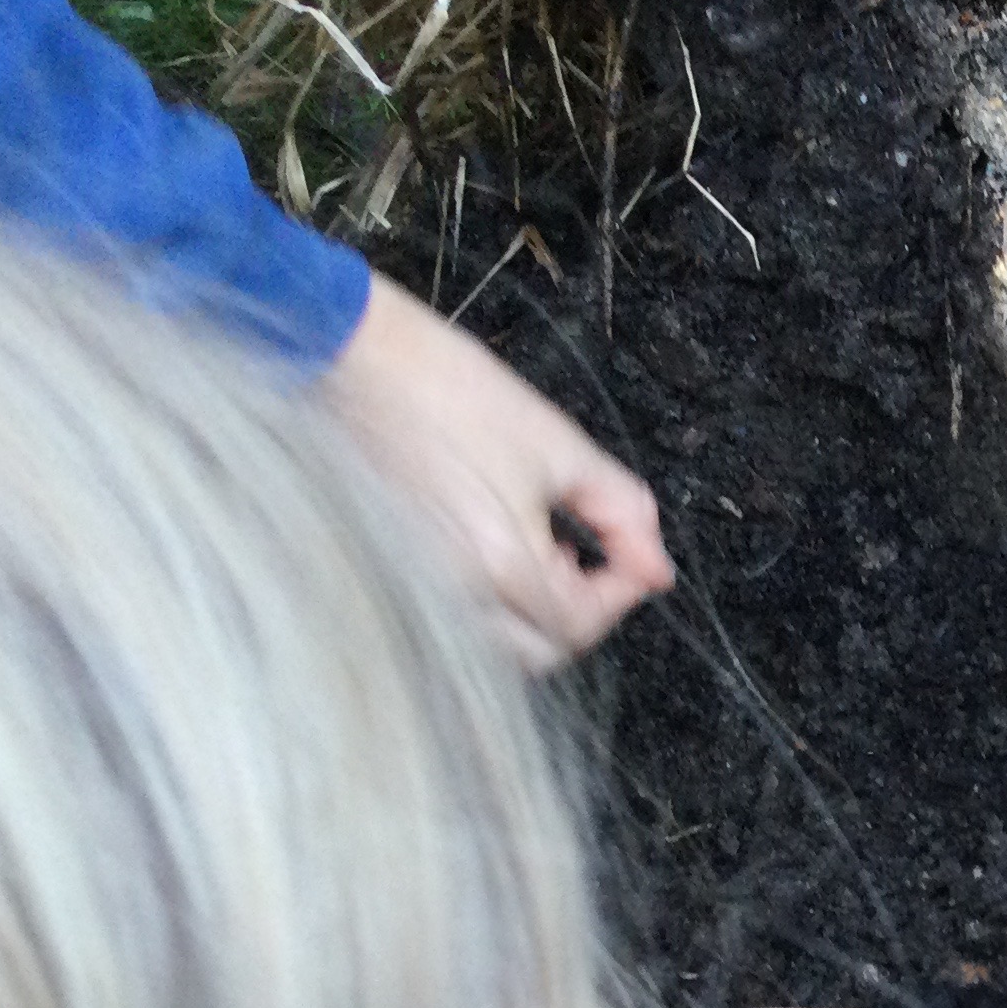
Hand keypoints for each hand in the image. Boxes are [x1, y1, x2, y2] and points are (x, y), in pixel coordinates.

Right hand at [322, 275, 673, 669]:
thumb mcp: (559, 444)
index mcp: (501, 562)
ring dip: (538, 619)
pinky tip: (500, 557)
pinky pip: (459, 623)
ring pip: (499, 648)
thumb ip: (623, 513)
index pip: (582, 623)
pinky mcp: (390, 576)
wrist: (348, 355)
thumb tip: (658, 568)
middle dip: (584, 614)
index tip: (636, 561)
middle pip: (542, 652)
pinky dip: (494, 610)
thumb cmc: (444, 387)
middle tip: (600, 564)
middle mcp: (454, 593)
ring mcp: (416, 590)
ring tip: (550, 554)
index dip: (623, 595)